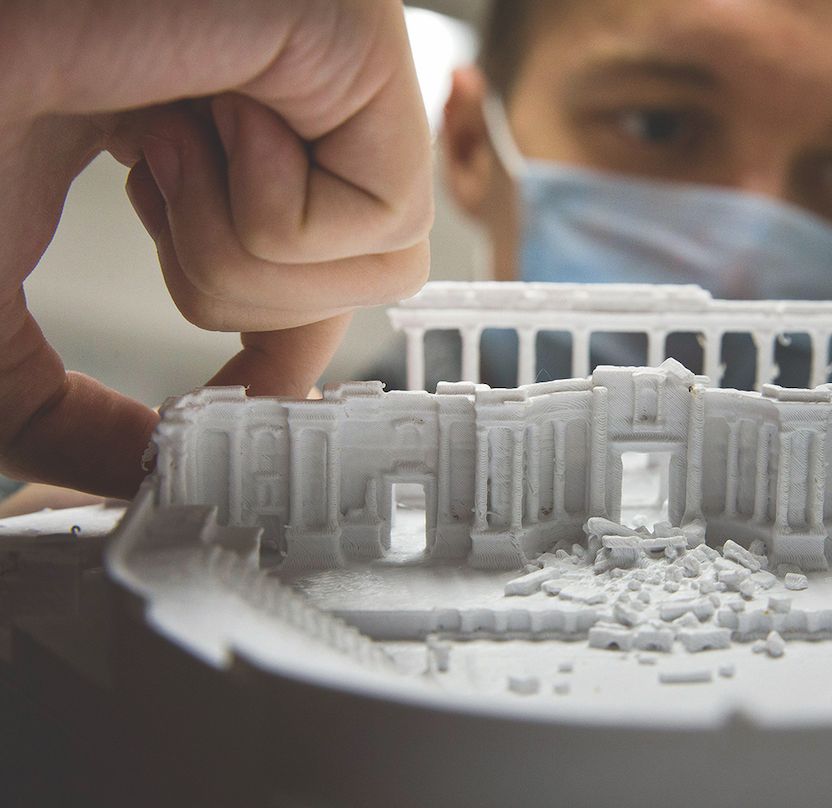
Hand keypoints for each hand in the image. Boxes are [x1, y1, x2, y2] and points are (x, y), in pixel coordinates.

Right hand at [0, 0, 432, 498]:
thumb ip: (56, 407)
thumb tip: (140, 477)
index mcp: (231, 165)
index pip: (303, 306)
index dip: (272, 376)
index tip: (225, 417)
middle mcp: (312, 134)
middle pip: (338, 310)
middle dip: (222, 283)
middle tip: (155, 162)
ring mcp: (356, 102)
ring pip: (366, 280)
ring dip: (232, 241)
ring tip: (176, 130)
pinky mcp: (388, 74)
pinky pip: (376, 223)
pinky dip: (267, 194)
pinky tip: (223, 105)